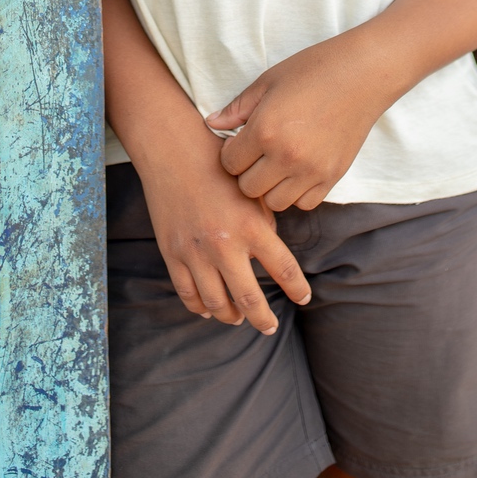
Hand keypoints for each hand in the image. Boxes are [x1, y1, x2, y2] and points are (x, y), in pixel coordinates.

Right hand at [137, 137, 311, 334]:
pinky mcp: (172, 253)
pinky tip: (208, 309)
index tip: (304, 298)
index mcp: (251, 226)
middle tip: (270, 327)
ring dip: (230, 315)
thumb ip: (264, 223)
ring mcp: (196, 252)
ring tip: (239, 318)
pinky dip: (200, 307)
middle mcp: (224, 244)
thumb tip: (269, 253)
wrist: (173, 151)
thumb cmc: (218, 164)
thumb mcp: (252, 190)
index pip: (284, 269)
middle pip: (249, 299)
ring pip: (216, 303)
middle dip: (263, 319)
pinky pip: (187, 293)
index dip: (298, 289)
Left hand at [206, 33, 387, 210]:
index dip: (230, 153)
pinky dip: (297, 192)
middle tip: (257, 153)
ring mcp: (312, 171)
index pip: (229, 163)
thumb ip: (237, 108)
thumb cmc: (313, 70)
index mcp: (265, 130)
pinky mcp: (332, 177)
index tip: (240, 141)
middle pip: (248, 188)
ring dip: (270, 186)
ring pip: (275, 202)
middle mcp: (286, 156)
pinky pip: (305, 203)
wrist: (363, 74)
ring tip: (276, 163)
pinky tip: (298, 169)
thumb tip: (211, 123)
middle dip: (247, 172)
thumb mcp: (268, 81)